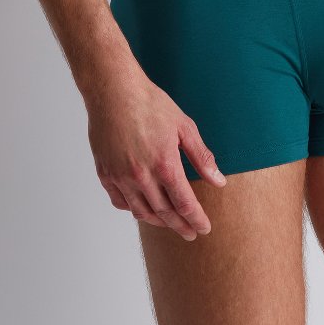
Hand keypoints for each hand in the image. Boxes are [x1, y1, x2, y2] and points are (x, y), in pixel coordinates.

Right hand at [85, 66, 225, 239]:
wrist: (113, 90)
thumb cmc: (150, 104)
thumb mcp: (184, 126)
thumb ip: (201, 157)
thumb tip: (218, 181)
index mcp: (164, 164)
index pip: (185, 205)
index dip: (196, 220)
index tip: (204, 228)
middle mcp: (141, 176)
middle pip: (164, 213)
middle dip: (180, 226)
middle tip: (190, 233)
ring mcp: (120, 176)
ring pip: (141, 212)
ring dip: (158, 222)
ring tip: (169, 223)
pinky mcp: (105, 172)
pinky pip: (120, 201)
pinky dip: (133, 209)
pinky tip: (142, 207)